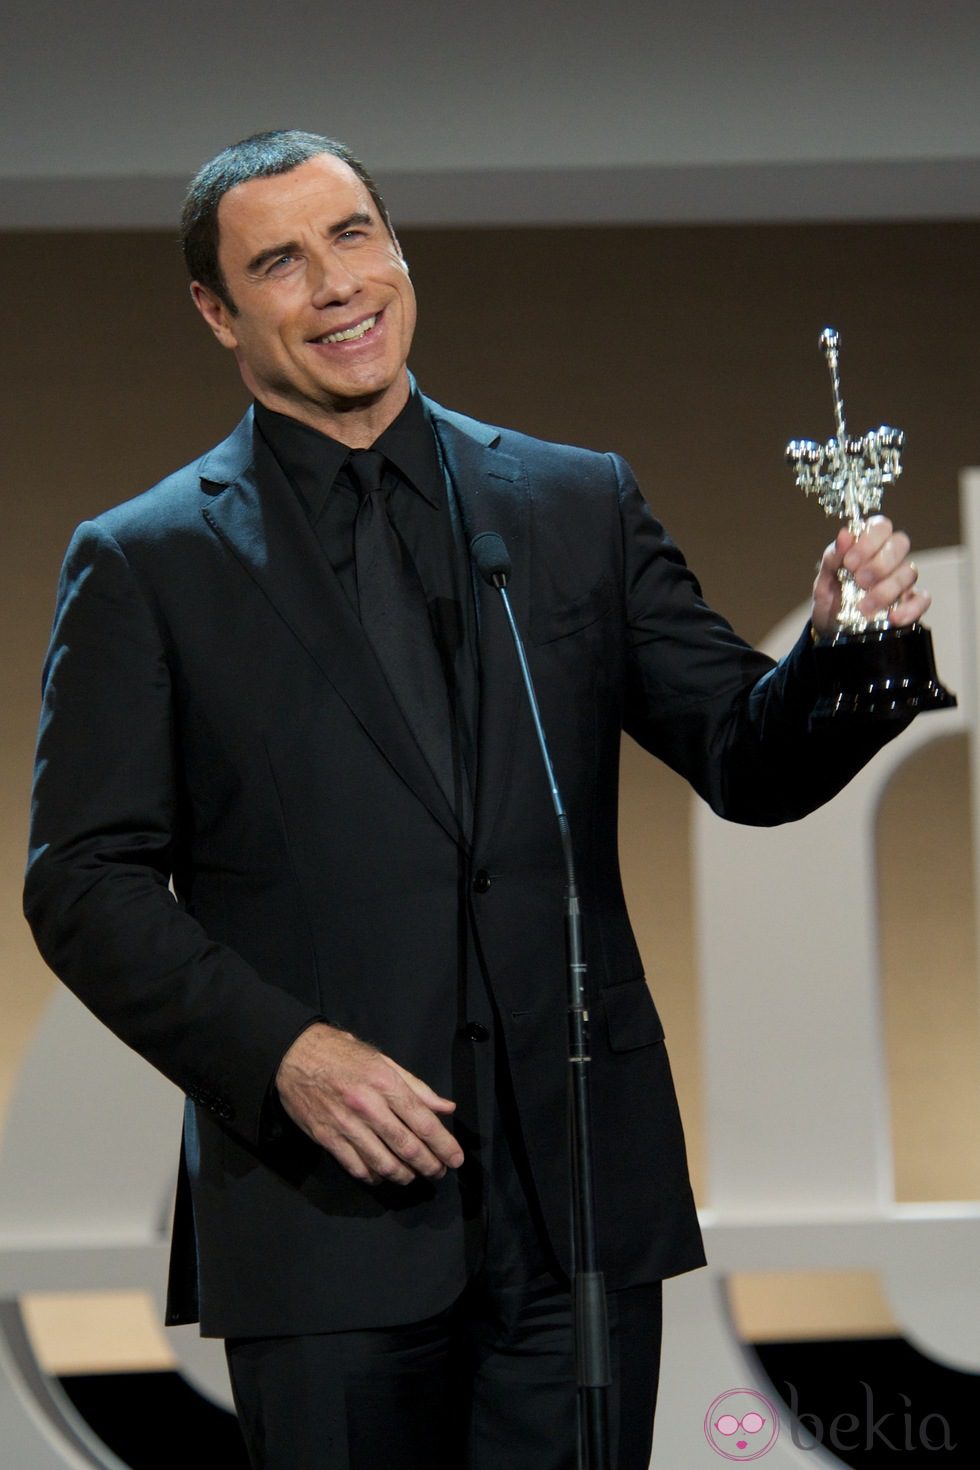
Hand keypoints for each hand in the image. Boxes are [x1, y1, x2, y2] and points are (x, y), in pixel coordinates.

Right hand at [275, 1023, 463, 1185]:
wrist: (294, 1055)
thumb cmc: (342, 1054)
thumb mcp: (383, 1061)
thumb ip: (416, 1087)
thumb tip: (446, 1108)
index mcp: (385, 1083)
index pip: (422, 1121)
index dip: (443, 1144)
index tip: (456, 1158)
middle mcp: (367, 1106)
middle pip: (406, 1146)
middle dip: (428, 1165)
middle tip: (439, 1172)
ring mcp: (345, 1125)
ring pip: (383, 1163)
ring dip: (404, 1175)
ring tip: (414, 1176)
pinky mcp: (327, 1139)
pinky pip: (356, 1167)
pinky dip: (374, 1176)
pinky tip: (383, 1175)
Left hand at [811, 515, 930, 638]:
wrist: (833, 630)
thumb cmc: (831, 599)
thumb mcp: (824, 581)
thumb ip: (833, 558)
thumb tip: (844, 534)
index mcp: (869, 546)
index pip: (881, 526)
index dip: (869, 540)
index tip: (850, 562)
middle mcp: (890, 559)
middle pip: (901, 544)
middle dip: (879, 563)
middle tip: (859, 581)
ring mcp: (903, 581)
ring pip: (909, 572)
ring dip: (887, 590)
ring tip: (864, 607)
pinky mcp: (911, 603)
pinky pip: (922, 600)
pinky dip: (910, 608)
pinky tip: (893, 617)